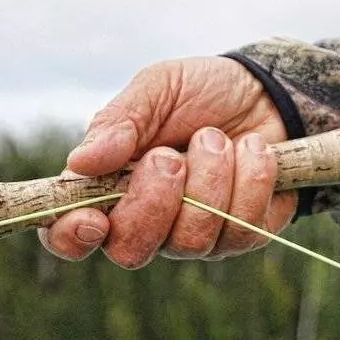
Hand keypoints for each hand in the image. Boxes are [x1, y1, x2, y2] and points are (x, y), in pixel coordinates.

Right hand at [38, 56, 296, 267]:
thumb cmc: (202, 93)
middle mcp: (150, 223)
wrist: (268, 93)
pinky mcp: (244, 234)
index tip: (92, 218)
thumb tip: (79, 162)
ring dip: (209, 179)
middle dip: (154, 201)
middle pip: (132, 251)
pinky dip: (250, 179)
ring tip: (217, 138)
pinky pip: (243, 229)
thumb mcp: (158, 89)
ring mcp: (198, 235)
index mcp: (109, 188)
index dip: (73, 237)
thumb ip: (120, 122)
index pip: (72, 236)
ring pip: (192, 241)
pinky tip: (253, 149)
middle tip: (170, 156)